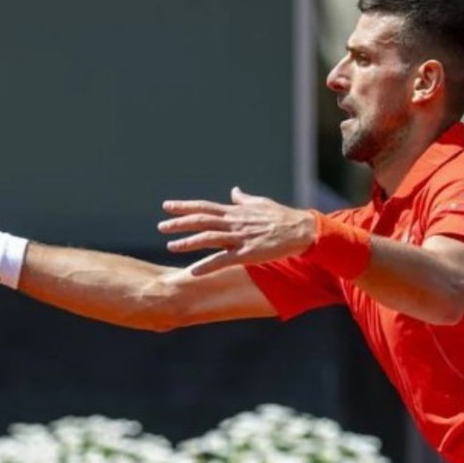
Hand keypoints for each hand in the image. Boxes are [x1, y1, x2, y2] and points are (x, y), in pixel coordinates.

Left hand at [158, 187, 316, 275]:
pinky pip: (223, 260)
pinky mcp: (248, 254)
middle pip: (201, 221)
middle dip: (180, 223)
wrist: (301, 230)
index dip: (184, 207)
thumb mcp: (261, 203)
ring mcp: (240, 238)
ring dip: (188, 243)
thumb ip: (244, 199)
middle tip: (162, 226)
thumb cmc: (282, 217)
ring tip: (172, 246)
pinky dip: (206, 266)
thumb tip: (234, 191)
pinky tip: (193, 271)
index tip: (167, 206)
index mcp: (235, 212)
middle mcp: (234, 222)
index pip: (204, 207)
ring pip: (208, 239)